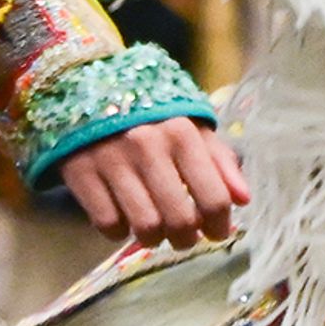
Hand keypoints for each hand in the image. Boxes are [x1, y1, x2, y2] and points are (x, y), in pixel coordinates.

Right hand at [54, 115, 248, 248]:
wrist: (86, 87)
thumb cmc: (149, 114)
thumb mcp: (190, 125)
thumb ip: (219, 161)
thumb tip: (243, 200)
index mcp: (182, 133)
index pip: (213, 198)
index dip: (220, 225)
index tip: (216, 232)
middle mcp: (148, 146)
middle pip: (180, 220)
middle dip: (187, 238)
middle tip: (183, 236)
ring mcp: (112, 160)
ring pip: (145, 227)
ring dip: (154, 238)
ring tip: (155, 229)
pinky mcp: (81, 172)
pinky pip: (108, 223)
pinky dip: (119, 230)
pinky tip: (123, 217)